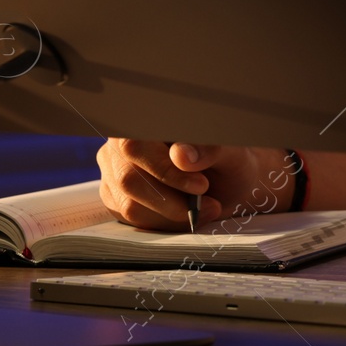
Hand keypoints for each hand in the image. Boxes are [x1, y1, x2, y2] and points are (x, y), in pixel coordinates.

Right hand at [96, 139, 291, 229]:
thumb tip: (180, 155)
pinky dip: (167, 223)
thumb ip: (209, 149)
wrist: (228, 181)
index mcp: (147, 122)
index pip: (136, 146)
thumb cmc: (227, 160)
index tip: (201, 186)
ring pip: (129, 205)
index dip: (165, 170)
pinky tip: (190, 215)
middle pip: (129, 179)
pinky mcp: (117, 198)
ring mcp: (114, 173)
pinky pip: (134, 221)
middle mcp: (121, 145)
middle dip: (173, 200)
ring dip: (173, 215)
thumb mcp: (230, 152)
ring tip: (207, 208)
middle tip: (210, 203)